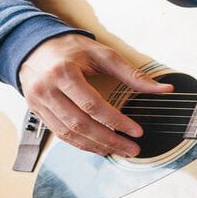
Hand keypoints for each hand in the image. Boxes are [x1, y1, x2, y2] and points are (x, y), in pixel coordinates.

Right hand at [18, 33, 172, 156]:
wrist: (33, 46)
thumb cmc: (69, 48)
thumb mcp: (101, 54)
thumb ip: (131, 73)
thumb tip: (163, 89)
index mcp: (64, 72)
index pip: (92, 105)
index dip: (115, 121)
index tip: (136, 131)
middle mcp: (47, 89)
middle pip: (80, 124)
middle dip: (108, 140)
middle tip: (131, 148)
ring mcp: (38, 102)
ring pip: (67, 133)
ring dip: (93, 146)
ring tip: (116, 150)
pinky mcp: (36, 111)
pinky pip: (58, 133)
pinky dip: (78, 143)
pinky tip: (96, 146)